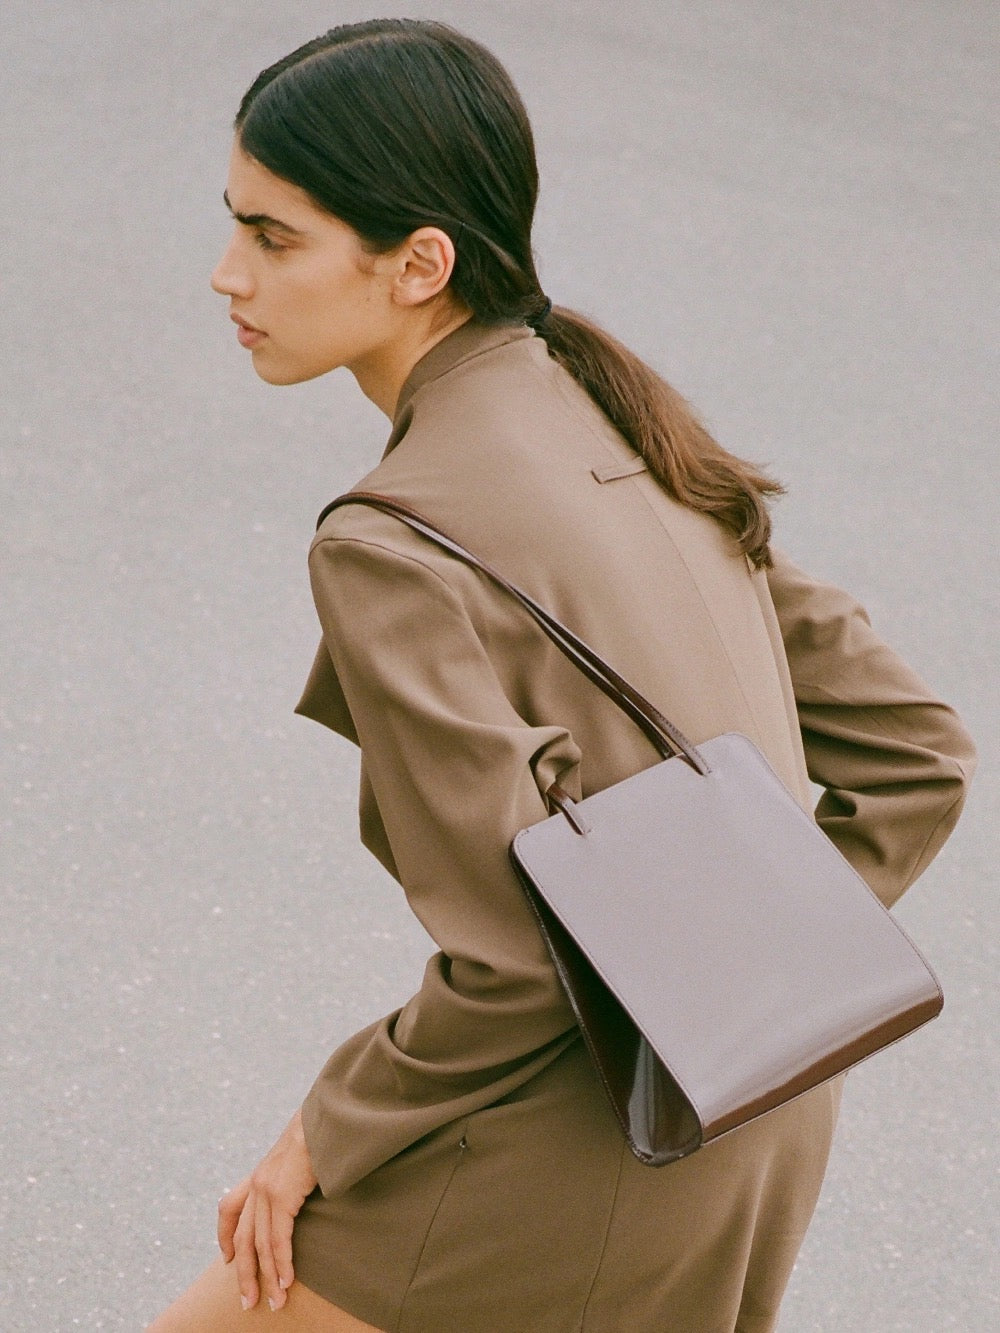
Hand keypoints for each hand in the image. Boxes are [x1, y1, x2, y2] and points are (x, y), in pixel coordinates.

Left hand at [217, 1108, 317, 1311]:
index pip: (229, 1206)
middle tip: (247, 1301)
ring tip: (274, 1303)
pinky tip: (287, 1282)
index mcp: (260, 1172)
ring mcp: (267, 1189)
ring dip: (267, 1278)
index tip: (227, 1258)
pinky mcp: (282, 1195)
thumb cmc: (323, 1131)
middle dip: (244, 1273)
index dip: (224, 1235)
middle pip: (242, 1237)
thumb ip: (295, 1171)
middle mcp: (257, 1182)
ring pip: (260, 1245)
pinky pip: (279, 1239)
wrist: (328, 1115)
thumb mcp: (301, 1152)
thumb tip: (305, 1180)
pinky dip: (282, 1264)